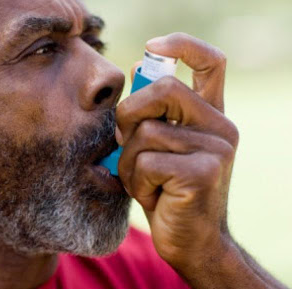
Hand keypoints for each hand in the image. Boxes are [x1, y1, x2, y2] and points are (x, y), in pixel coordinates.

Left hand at [116, 33, 237, 276]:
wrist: (191, 242)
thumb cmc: (166, 191)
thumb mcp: (157, 148)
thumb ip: (150, 114)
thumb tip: (135, 67)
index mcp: (210, 115)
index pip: (211, 62)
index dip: (182, 45)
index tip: (152, 46)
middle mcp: (220, 126)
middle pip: (162, 88)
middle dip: (129, 115)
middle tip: (127, 143)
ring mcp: (216, 149)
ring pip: (145, 132)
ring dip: (128, 160)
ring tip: (142, 180)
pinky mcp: (203, 173)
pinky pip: (146, 162)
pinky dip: (136, 181)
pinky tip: (153, 195)